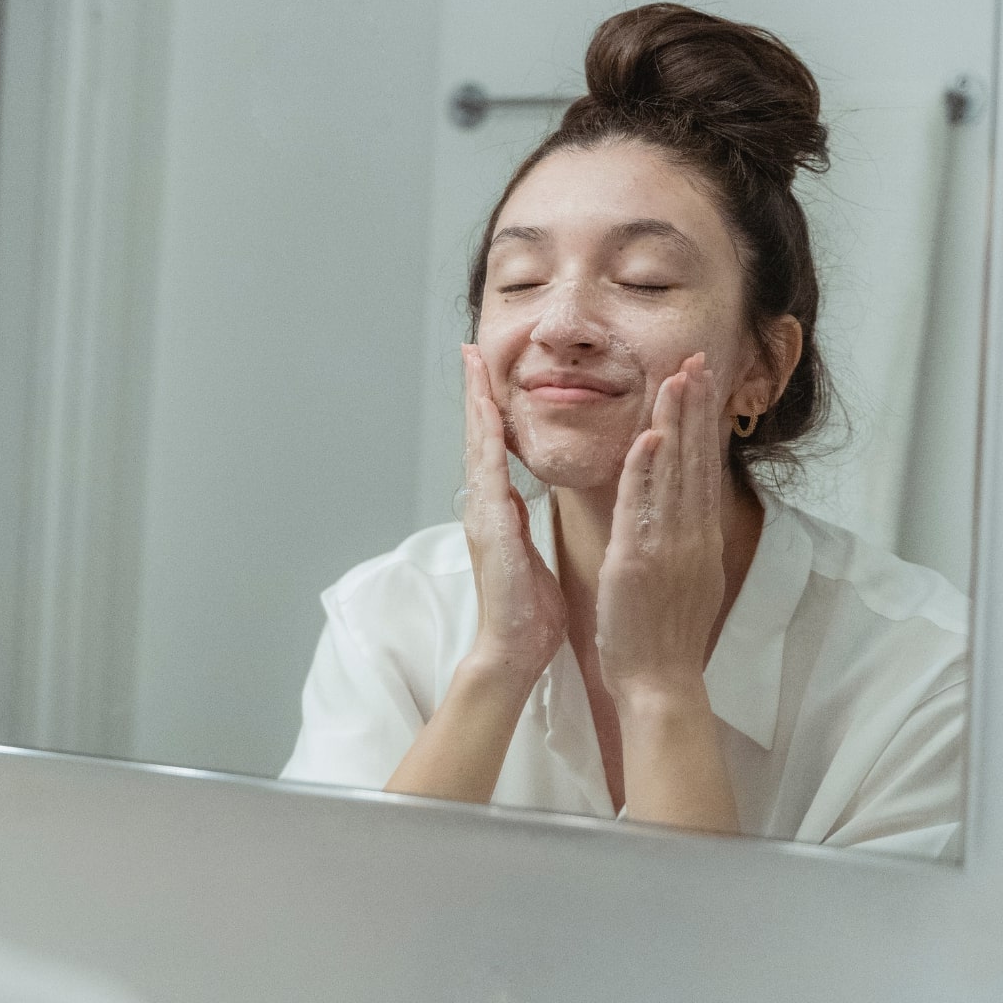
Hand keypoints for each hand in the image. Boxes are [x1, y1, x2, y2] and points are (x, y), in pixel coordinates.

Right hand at [457, 343, 564, 695]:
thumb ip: (522, 525)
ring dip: (476, 403)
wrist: (515, 651)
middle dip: (475, 392)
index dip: (491, 410)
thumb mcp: (530, 554)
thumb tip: (521, 503)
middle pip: (478, 437)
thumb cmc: (529, 613)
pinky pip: (490, 473)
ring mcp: (482, 515)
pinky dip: (488, 439)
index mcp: (498, 511)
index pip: (494, 449)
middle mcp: (485, 507)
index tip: (489, 374)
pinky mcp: (490, 528)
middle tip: (471, 350)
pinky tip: (489, 412)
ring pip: (479, 446)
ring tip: (473, 365)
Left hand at [594, 352, 724, 702]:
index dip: (704, 420)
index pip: (704, 465)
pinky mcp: (640, 560)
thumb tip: (684, 505)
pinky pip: (644, 506)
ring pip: (675, 472)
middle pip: (697, 458)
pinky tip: (650, 437)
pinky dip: (647, 470)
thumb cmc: (663, 633)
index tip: (704, 380)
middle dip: (698, 406)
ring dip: (676, 422)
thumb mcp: (682, 574)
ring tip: (678, 376)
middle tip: (699, 358)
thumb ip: (683, 536)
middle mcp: (692, 534)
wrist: (660, 680)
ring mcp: (669, 545)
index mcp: (700, 536)